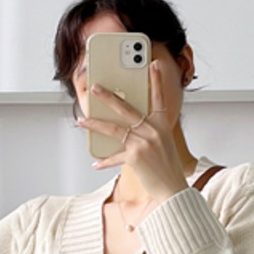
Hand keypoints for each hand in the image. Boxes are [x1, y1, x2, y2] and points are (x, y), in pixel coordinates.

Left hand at [76, 59, 188, 207]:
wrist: (172, 189)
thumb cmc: (167, 167)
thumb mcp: (163, 143)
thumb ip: (148, 131)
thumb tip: (127, 126)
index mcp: (162, 125)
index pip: (158, 98)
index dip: (156, 81)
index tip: (153, 64)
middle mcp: (153, 130)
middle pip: (126, 109)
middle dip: (108, 97)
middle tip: (96, 87)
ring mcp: (143, 143)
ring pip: (113, 129)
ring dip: (94, 124)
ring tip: (81, 120)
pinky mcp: (135, 157)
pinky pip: (114, 156)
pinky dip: (105, 161)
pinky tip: (95, 163)